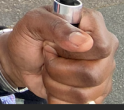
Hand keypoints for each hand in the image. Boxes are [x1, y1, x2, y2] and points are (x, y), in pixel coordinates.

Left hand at [0, 6, 118, 103]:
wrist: (21, 59)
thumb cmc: (29, 37)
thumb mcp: (34, 22)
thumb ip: (57, 25)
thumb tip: (83, 41)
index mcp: (92, 24)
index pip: (101, 45)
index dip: (74, 50)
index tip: (54, 44)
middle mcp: (102, 49)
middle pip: (92, 73)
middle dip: (58, 68)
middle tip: (48, 55)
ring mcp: (101, 72)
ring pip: (83, 93)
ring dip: (55, 83)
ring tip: (49, 68)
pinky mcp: (95, 91)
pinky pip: (79, 104)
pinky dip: (58, 96)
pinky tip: (54, 82)